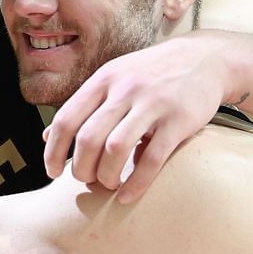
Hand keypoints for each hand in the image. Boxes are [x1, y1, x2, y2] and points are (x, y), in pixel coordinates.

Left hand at [43, 36, 232, 202]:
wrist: (206, 58)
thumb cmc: (153, 74)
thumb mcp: (114, 78)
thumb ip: (83, 106)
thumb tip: (47, 137)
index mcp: (103, 80)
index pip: (66, 119)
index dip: (53, 151)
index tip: (53, 173)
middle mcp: (125, 89)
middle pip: (88, 139)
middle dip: (81, 169)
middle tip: (87, 180)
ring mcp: (153, 104)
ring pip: (116, 149)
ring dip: (106, 176)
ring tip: (108, 185)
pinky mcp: (179, 120)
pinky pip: (152, 159)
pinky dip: (136, 183)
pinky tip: (128, 195)